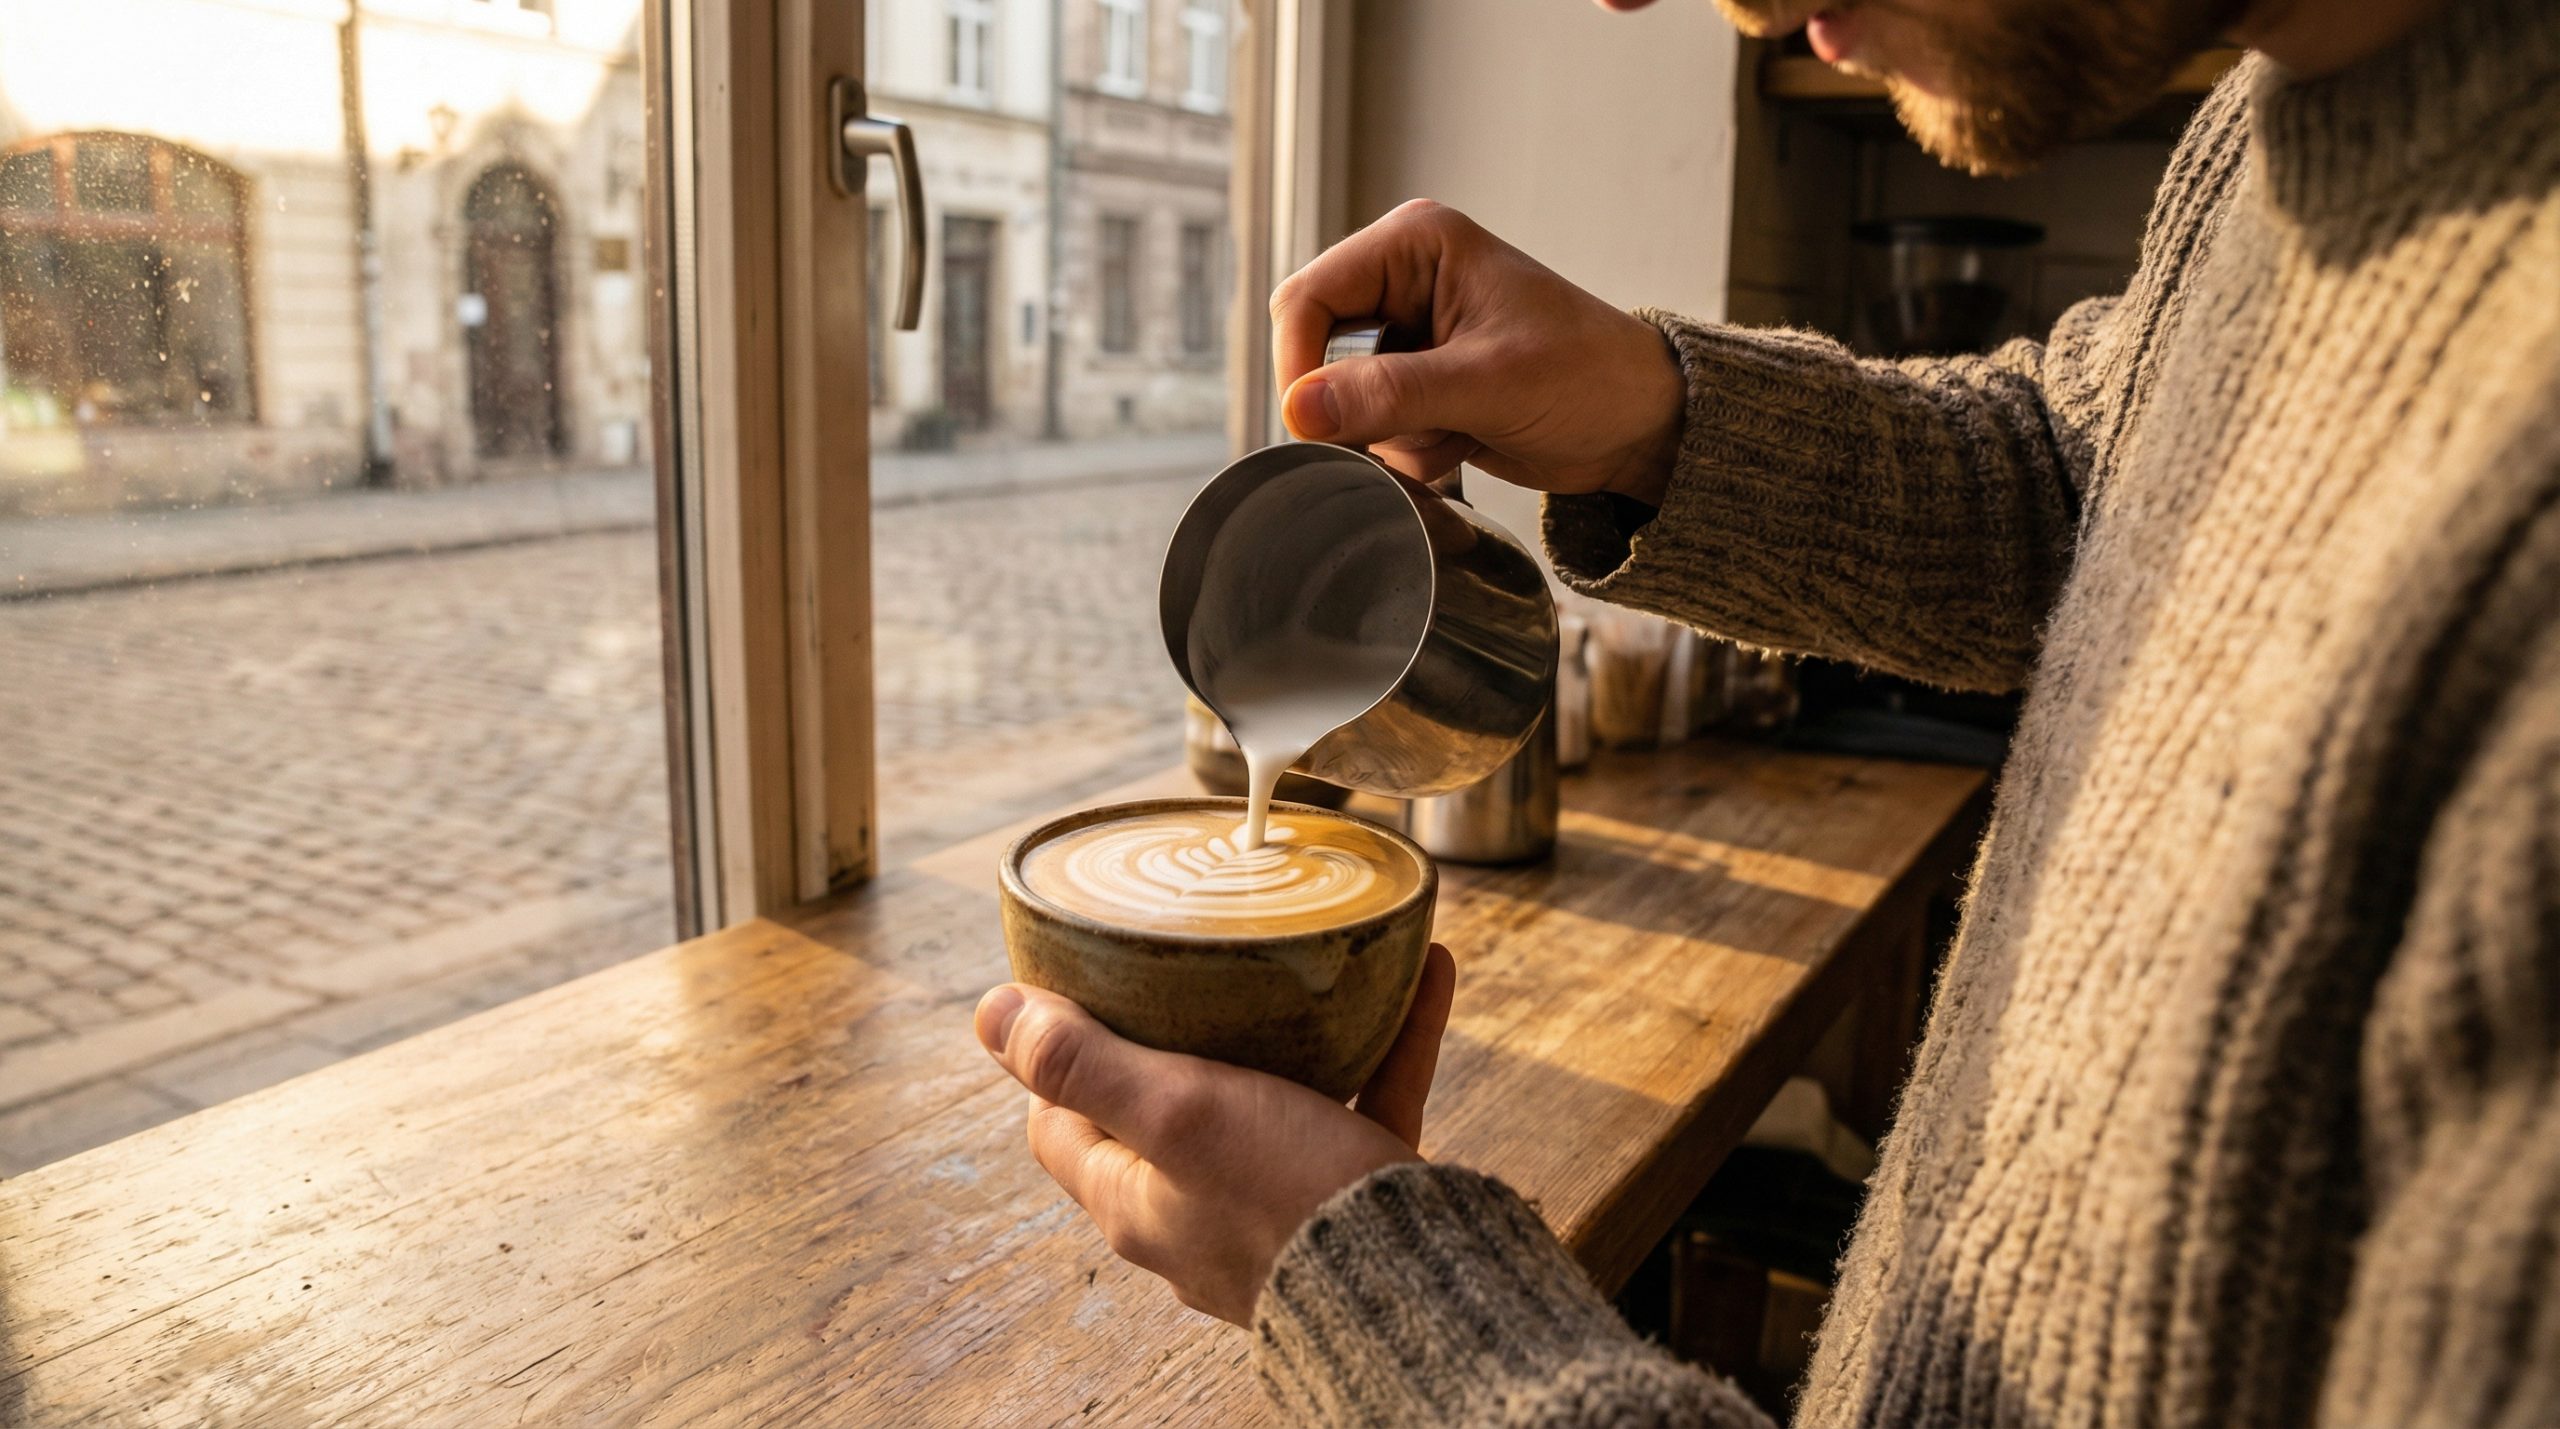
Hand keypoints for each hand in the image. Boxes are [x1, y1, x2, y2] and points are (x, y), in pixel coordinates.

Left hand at [973, 944, 1458, 1324]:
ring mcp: (1277, 1212)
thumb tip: (990, 1013)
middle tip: (1194, 962)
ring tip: (1309, 961)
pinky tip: (1420, 974)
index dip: (1057, 1058)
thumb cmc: (1287, 1205)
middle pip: (1162, 1113)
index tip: (1084, 989)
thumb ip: (1085, 1063)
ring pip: (1274, 1102)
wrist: (1420, 1290)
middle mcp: (1196, 1215)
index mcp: (1135, 1201)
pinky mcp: (1353, 1201)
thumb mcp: (1176, 1114)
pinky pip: (1364, 1105)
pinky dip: (1385, 1044)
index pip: (1059, 1124)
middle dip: (1180, 1036)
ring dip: (1296, 1030)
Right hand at [1271, 198, 1683, 505]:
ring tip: (1458, 431)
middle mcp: (1402, 279)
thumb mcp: (1489, 385)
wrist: (1640, 424)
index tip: (1313, 427)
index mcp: (1416, 244)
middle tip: (1410, 433)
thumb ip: (1391, 393)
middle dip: (1355, 406)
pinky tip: (1464, 441)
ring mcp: (1408, 334)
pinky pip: (1371, 426)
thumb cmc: (1589, 378)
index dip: (1298, 365)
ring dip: (1390, 433)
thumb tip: (1300, 409)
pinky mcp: (1417, 382)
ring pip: (1340, 398)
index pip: (1308, 298)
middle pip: (1315, 350)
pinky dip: (1408, 450)